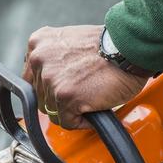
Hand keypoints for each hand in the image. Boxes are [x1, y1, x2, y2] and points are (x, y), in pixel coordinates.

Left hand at [22, 25, 146, 129]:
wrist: (130, 47)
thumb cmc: (109, 46)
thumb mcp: (70, 41)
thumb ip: (54, 58)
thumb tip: (49, 81)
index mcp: (38, 44)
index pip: (32, 80)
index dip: (48, 89)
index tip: (61, 91)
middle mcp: (40, 59)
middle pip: (41, 98)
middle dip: (60, 101)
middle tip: (81, 93)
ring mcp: (51, 79)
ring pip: (53, 111)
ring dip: (72, 111)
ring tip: (89, 98)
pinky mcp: (65, 96)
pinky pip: (67, 122)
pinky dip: (81, 122)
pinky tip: (93, 109)